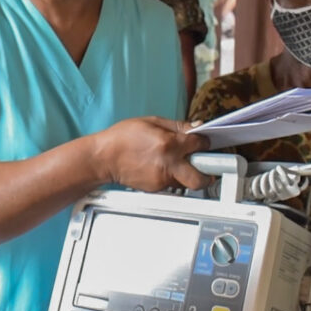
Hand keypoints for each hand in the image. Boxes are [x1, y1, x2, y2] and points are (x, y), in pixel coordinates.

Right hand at [92, 117, 211, 192]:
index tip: (204, 142)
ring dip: (187, 174)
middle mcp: (168, 164)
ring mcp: (162, 179)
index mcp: (169, 144)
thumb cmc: (122, 137)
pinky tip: (160, 167)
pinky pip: (172, 185)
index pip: (200, 145)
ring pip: (186, 183)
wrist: (103, 158)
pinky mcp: (155, 189)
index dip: (205, 142)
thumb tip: (197, 126)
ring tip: (176, 163)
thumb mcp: (151, 122)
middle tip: (205, 166)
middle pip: (201, 178)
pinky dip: (172, 177)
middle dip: (207, 174)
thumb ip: (177, 126)